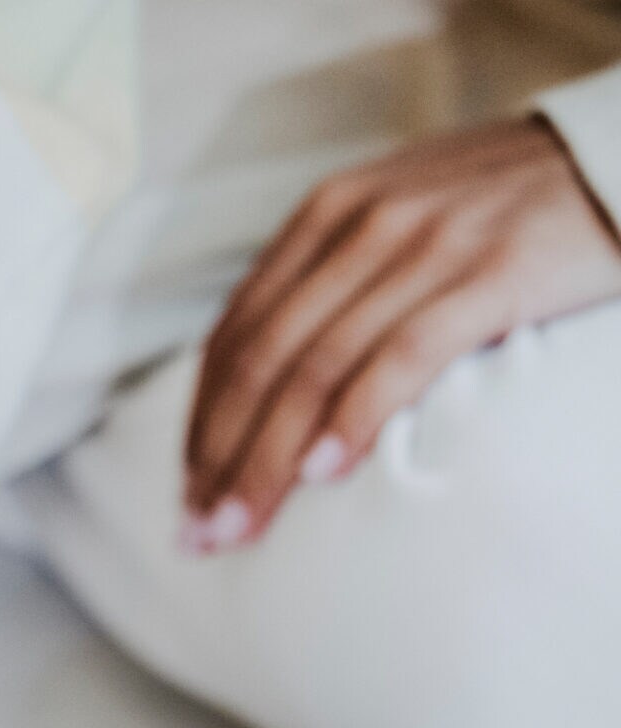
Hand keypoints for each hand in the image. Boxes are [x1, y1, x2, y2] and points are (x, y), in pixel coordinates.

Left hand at [183, 116, 620, 548]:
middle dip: (220, 456)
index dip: (201, 421)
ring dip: (268, 459)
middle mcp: (364, 226)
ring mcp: (424, 247)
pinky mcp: (488, 275)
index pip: (236, 333)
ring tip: (239, 526)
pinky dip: (354, 418)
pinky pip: (401, 356)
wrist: (615, 161)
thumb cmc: (502, 211)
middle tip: (199, 532)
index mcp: (328, 216)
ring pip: (315, 368)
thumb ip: (333, 285)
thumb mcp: (397, 224)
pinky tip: (323, 474)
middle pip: (263, 360)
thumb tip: (271, 387)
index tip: (185, 493)